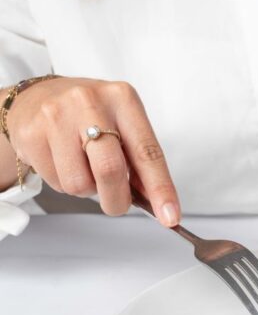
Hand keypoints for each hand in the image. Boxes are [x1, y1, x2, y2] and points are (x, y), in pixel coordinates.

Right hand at [5, 77, 180, 225]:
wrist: (36, 98)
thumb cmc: (89, 115)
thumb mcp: (121, 123)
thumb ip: (138, 158)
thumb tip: (155, 200)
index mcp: (123, 99)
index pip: (147, 151)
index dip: (160, 188)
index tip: (170, 215)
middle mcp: (90, 103)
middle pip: (110, 170)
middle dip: (118, 199)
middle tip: (118, 204)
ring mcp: (57, 117)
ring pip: (79, 183)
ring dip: (87, 189)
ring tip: (83, 167)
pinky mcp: (31, 134)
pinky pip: (55, 182)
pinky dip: (64, 183)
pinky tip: (62, 161)